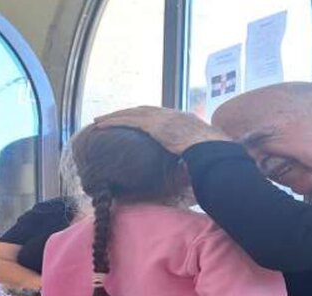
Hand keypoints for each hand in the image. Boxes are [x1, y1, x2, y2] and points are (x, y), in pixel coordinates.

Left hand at [95, 106, 229, 154]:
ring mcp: (163, 118)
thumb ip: (193, 156)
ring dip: (114, 116)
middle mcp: (171, 114)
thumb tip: (191, 170)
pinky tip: (101, 125)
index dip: (144, 116)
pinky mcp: (154, 126)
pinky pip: (128, 121)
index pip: (159, 115)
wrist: (211, 148)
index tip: (134, 120)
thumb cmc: (211, 155)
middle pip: (142, 110)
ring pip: (132, 113)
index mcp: (183, 119)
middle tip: (111, 117)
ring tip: (99, 120)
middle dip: (126, 113)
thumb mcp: (202, 152)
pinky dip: (113, 122)